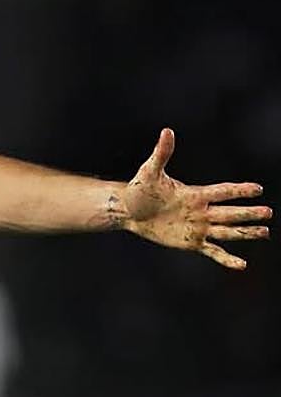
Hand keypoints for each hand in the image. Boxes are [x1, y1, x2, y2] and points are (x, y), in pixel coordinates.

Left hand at [123, 129, 270, 269]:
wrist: (129, 210)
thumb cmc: (140, 189)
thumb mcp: (150, 171)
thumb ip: (162, 153)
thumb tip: (167, 131)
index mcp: (195, 194)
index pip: (222, 191)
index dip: (238, 190)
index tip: (257, 188)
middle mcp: (201, 211)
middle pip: (229, 212)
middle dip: (248, 213)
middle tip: (268, 212)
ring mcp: (198, 228)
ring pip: (227, 231)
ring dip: (245, 232)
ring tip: (265, 232)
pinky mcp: (191, 242)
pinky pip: (212, 251)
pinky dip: (226, 259)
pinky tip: (241, 265)